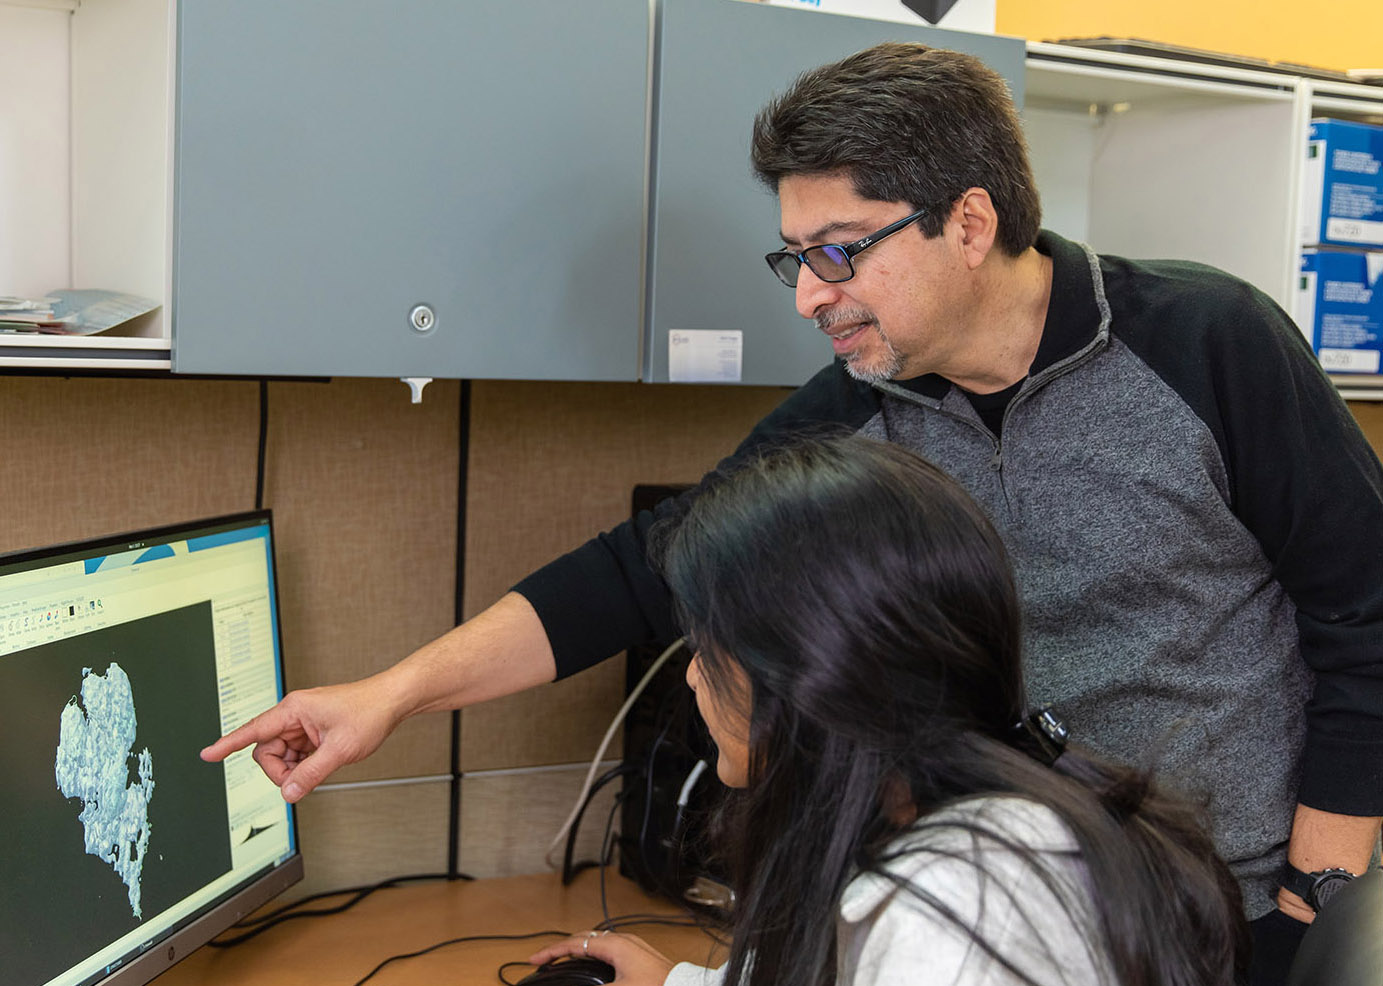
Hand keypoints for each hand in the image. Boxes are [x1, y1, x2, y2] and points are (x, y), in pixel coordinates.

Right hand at [199, 679, 400, 802]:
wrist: (392, 701)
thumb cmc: (369, 712)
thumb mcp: (339, 750)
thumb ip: (311, 774)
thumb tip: (288, 794)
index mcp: (294, 709)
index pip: (253, 730)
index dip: (228, 744)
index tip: (207, 755)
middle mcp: (294, 714)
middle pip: (267, 751)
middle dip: (280, 770)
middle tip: (304, 778)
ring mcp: (304, 723)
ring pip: (282, 755)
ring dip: (295, 768)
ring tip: (321, 766)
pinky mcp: (313, 732)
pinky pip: (297, 754)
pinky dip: (304, 765)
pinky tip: (322, 764)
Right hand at [528, 930, 675, 985]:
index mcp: (614, 944)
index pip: (574, 943)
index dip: (551, 952)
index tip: (534, 959)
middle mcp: (622, 940)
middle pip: (583, 938)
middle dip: (562, 948)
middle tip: (545, 960)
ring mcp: (632, 946)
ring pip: (595, 942)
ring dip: (577, 950)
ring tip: (563, 961)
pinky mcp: (639, 955)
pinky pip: (607, 948)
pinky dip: (591, 954)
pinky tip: (591, 965)